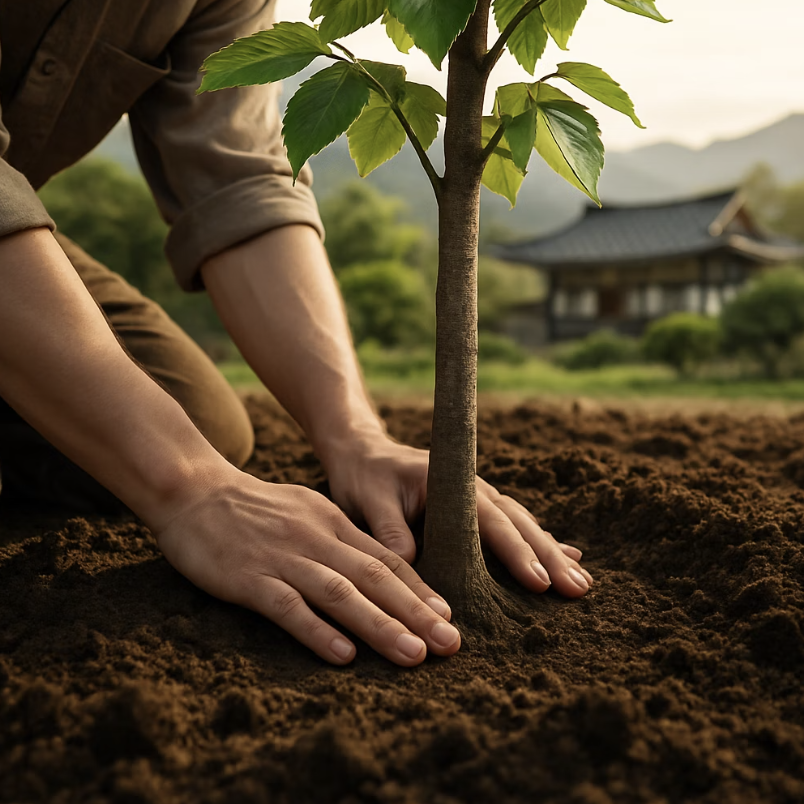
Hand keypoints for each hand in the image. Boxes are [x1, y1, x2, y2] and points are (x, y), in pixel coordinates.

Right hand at [153, 467, 460, 665]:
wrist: (194, 490)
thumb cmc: (252, 507)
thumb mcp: (306, 511)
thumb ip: (338, 538)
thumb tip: (375, 569)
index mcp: (332, 523)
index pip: (385, 558)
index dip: (419, 589)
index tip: (449, 616)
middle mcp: (316, 539)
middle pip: (375, 578)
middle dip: (416, 613)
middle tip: (451, 644)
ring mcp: (283, 558)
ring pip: (341, 594)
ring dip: (381, 626)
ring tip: (414, 655)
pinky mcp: (249, 578)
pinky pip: (289, 607)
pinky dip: (319, 631)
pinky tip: (344, 655)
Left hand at [324, 436, 592, 597]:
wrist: (364, 454)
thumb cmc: (365, 478)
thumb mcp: (368, 500)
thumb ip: (389, 529)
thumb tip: (411, 565)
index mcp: (451, 482)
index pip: (489, 520)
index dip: (516, 552)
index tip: (540, 582)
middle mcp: (473, 488)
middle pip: (518, 523)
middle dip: (549, 557)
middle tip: (577, 590)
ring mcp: (479, 497)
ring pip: (523, 525)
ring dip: (552, 552)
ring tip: (582, 583)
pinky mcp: (477, 509)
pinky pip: (514, 526)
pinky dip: (540, 542)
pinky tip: (567, 557)